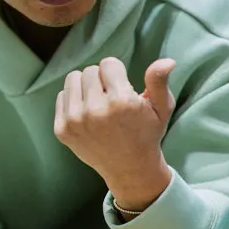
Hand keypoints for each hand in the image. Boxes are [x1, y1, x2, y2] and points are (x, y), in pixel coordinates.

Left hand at [54, 56, 175, 211]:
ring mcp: (75, 121)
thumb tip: (167, 60)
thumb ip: (159, 82)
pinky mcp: (62, 129)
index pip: (108, 64)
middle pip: (89, 71)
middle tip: (111, 97)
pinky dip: (73, 100)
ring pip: (73, 79)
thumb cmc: (147, 134)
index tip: (122, 87)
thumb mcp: (161, 108)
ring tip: (98, 101)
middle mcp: (95, 111)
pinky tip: (87, 113)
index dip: (117, 73)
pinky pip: (62, 96)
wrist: (129, 169)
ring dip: (85, 86)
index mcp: (121, 102)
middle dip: (101, 79)